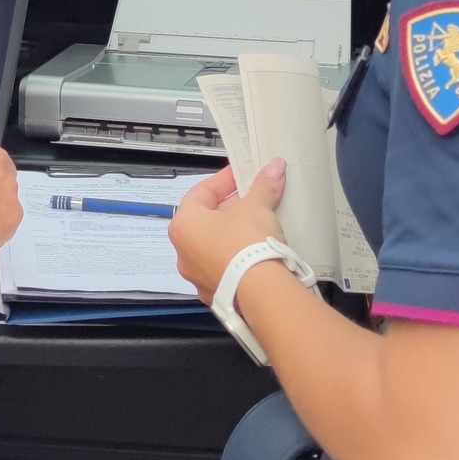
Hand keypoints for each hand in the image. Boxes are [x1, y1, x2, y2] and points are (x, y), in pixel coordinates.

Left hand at [170, 160, 285, 304]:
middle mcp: (183, 252)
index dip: (223, 180)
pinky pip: (225, 268)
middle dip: (230, 206)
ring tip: (257, 224)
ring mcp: (197, 277)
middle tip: (252, 198)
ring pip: (214, 246)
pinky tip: (256, 252)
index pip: (201, 192)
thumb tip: (275, 165)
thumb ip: (263, 185)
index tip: (242, 174)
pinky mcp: (215, 293)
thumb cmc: (247, 242)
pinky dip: (238, 257)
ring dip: (233, 233)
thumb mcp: (256, 207)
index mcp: (183, 226)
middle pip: (206, 220)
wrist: (261, 293)